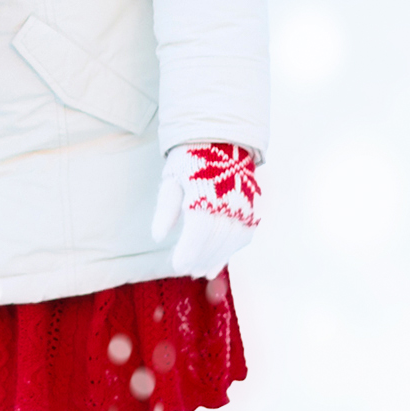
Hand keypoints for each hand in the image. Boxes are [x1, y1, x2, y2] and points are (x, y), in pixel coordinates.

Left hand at [149, 142, 257, 267]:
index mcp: (204, 192)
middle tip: (187, 271)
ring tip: (201, 271)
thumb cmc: (190, 160)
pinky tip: (219, 259)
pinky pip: (245, 234)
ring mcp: (243, 204)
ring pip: (232, 241)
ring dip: (217, 258)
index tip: (177, 266)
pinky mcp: (251, 206)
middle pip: (215, 239)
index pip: (198, 231)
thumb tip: (158, 237)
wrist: (221, 139)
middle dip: (200, 259)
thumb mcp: (172, 179)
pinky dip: (232, 249)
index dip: (188, 251)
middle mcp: (227, 200)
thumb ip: (166, 209)